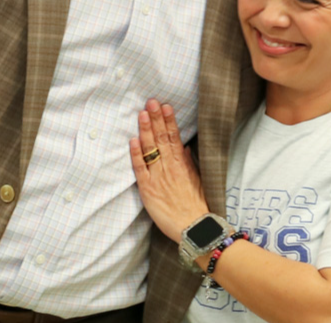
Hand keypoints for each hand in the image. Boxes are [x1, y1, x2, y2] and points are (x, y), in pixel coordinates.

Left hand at [129, 99, 210, 241]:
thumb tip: (183, 147)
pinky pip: (140, 169)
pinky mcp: (148, 190)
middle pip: (162, 139)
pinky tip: (133, 140)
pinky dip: (136, 154)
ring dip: (146, 130)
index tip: (165, 106)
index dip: (169, 121)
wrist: (195, 229)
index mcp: (182, 165)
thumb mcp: (198, 181)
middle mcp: (170, 168)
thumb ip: (189, 163)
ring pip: (151, 149)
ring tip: (143, 113)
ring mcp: (158, 177)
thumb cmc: (197, 206)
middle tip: (151, 101)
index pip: (174, 137)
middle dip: (156, 119)